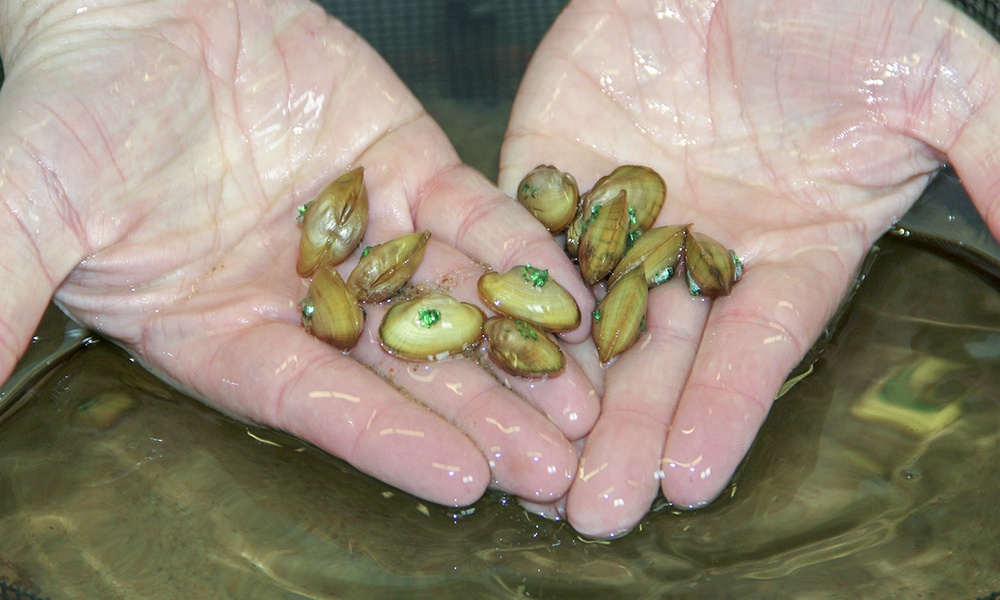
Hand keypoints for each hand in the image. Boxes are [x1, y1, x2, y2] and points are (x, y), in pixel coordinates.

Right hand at [0, 0, 599, 505]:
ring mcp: (364, 235)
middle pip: (406, 371)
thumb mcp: (24, 202)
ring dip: (526, 352)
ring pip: (456, 304)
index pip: (313, 399)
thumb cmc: (72, 101)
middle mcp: (304, 298)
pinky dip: (523, 249)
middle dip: (482, 417)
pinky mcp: (408, 169)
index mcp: (221, 330)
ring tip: (594, 406)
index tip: (460, 479)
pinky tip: (578, 291)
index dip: (385, 438)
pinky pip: (475, 215)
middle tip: (558, 467)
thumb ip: (4, 290)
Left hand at [501, 0, 999, 535]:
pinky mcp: (557, 166)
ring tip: (539, 468)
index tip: (693, 480)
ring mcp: (625, 210)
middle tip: (599, 511)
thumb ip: (990, 156)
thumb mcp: (936, 77)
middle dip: (632, 430)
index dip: (725, 409)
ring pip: (586, 314)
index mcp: (790, 245)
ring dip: (562, 389)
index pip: (756, 344)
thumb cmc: (841, 1)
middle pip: (662, 352)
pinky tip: (490, 351)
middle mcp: (703, 244)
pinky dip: (509, 289)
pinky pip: (526, 235)